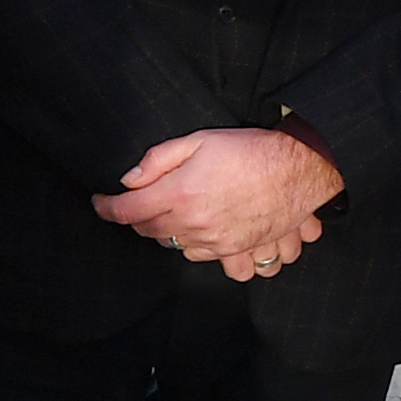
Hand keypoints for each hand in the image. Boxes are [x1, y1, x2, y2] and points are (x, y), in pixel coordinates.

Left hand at [99, 128, 342, 278]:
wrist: (300, 169)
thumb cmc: (251, 149)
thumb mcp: (199, 141)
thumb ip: (159, 160)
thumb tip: (129, 179)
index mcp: (179, 194)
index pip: (128, 211)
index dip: (107, 207)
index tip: (100, 203)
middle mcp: (194, 224)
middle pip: (149, 231)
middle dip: (137, 218)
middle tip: (138, 202)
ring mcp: (216, 241)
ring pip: (174, 247)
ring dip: (167, 233)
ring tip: (174, 215)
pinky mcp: (236, 249)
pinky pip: (204, 258)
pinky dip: (196, 247)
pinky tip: (201, 232)